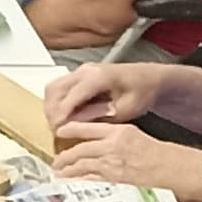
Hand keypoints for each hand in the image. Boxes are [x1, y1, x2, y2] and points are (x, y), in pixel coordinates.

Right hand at [45, 62, 162, 130]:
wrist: (150, 79)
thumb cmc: (142, 92)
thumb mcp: (125, 110)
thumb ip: (98, 117)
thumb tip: (74, 124)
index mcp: (98, 76)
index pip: (69, 96)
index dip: (60, 115)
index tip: (57, 131)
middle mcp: (86, 70)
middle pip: (54, 90)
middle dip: (52, 112)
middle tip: (57, 131)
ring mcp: (81, 71)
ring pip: (53, 88)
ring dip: (52, 107)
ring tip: (60, 125)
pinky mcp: (79, 75)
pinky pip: (59, 87)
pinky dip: (56, 102)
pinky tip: (66, 116)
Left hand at [56, 119, 201, 194]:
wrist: (182, 173)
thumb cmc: (168, 159)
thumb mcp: (141, 141)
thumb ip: (121, 143)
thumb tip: (105, 151)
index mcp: (121, 132)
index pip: (88, 127)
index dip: (70, 129)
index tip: (60, 131)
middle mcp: (112, 146)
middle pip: (79, 149)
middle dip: (65, 157)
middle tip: (57, 162)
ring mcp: (111, 166)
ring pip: (81, 166)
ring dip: (67, 171)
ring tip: (59, 175)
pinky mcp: (113, 184)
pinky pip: (89, 182)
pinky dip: (77, 184)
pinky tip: (70, 187)